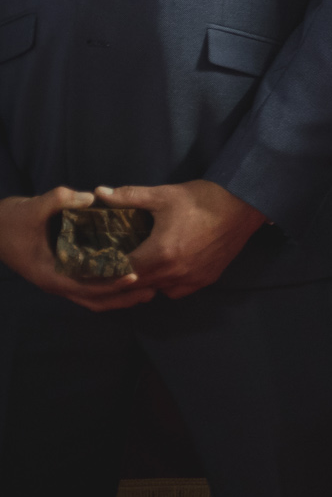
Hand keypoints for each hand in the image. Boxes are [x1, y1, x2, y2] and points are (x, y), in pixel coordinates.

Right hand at [0, 187, 154, 311]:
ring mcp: (59, 280)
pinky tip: (129, 279)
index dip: (111, 284)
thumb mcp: (33, 207)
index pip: (86, 287)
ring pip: (92, 298)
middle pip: (94, 300)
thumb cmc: (11, 220)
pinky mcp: (63, 274)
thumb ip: (59, 200)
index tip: (136, 276)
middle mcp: (56, 282)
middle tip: (153, 290)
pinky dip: (108, 289)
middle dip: (123, 297)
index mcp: (50, 274)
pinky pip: (89, 288)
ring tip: (148, 290)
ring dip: (118, 297)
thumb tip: (90, 197)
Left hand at [95, 180, 268, 299]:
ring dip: (144, 283)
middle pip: (136, 287)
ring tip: (138, 267)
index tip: (95, 265)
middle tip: (111, 266)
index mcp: (159, 254)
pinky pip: (177, 292)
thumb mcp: (163, 195)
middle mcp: (174, 273)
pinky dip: (166, 285)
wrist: (244, 204)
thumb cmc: (202, 199)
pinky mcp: (207, 279)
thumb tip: (99, 192)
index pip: (120, 274)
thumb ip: (129, 197)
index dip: (104, 271)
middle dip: (120, 279)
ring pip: (156, 291)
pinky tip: (166, 270)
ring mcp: (192, 279)